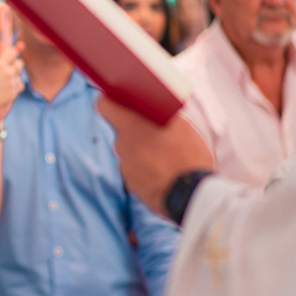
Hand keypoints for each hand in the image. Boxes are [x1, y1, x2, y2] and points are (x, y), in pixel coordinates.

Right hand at [0, 4, 23, 121]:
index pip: (12, 52)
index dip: (15, 49)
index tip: (19, 46)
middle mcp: (8, 73)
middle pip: (20, 63)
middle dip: (15, 63)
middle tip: (7, 67)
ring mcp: (13, 83)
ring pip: (20, 74)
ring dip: (14, 75)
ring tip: (3, 80)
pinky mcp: (15, 92)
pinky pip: (20, 84)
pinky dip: (15, 84)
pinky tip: (6, 87)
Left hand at [97, 99, 214, 217]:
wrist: (191, 195)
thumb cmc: (188, 156)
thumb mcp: (181, 125)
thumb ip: (160, 113)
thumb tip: (153, 107)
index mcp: (130, 126)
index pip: (104, 105)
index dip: (111, 101)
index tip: (119, 101)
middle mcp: (121, 145)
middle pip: (123, 131)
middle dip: (136, 130)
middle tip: (159, 132)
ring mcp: (125, 167)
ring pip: (131, 152)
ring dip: (143, 151)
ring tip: (168, 156)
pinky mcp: (132, 185)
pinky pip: (136, 171)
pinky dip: (147, 169)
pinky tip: (166, 172)